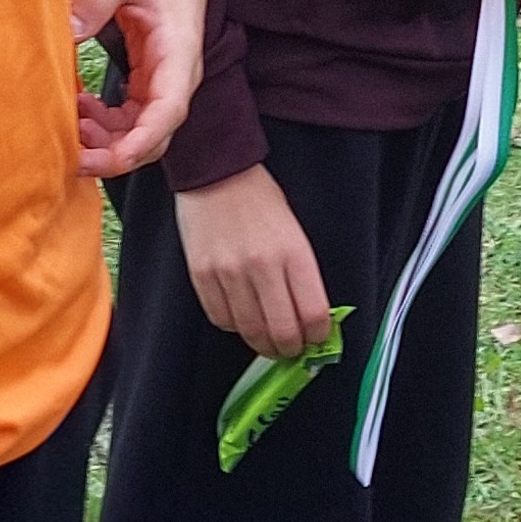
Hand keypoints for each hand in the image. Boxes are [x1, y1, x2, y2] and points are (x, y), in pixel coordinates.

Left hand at [70, 0, 206, 176]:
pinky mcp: (148, 80)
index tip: (114, 159)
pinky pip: (130, 118)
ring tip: (68, 129)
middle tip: (72, 158)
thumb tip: (68, 29)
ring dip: (106, 142)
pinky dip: (104, 124)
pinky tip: (78, 107)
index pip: (169, 108)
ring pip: (141, 132)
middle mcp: (177, 73)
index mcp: (179, 48)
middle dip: (116, 155)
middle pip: (155, 134)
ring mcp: (164, 80)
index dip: (142, 140)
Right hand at [175, 165, 335, 354]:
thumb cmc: (259, 199)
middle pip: (283, 331)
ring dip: (263, 345)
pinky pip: (221, 319)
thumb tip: (311, 316)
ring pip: (251, 332)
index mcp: (293, 252)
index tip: (317, 339)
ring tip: (268, 342)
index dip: (318, 336)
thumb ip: (303, 275)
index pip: (313, 314)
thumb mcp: (295, 232)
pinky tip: (242, 320)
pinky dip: (235, 328)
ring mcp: (229, 272)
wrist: (216, 172)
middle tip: (292, 349)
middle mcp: (262, 265)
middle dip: (291, 349)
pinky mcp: (202, 275)